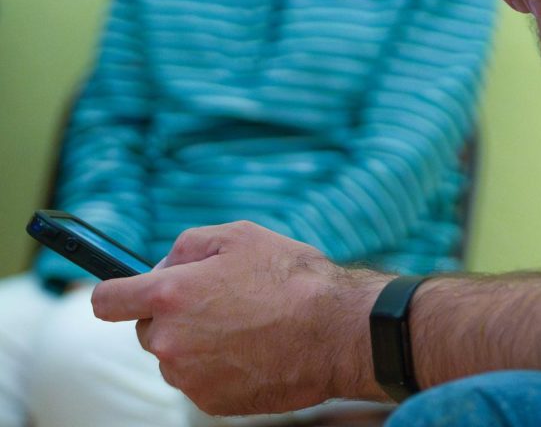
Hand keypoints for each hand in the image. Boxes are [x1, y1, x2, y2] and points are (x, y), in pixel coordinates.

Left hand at [91, 221, 389, 414]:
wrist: (335, 331)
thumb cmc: (292, 277)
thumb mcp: (240, 235)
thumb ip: (187, 245)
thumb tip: (163, 265)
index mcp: (170, 295)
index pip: (107, 300)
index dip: (115, 293)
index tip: (127, 293)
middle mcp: (170, 340)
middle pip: (147, 330)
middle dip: (173, 315)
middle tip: (220, 301)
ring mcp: (189, 377)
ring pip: (176, 357)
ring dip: (198, 342)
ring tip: (247, 324)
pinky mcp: (211, 402)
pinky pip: (201, 380)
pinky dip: (220, 366)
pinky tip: (255, 348)